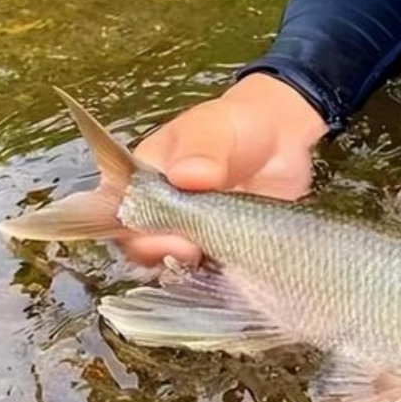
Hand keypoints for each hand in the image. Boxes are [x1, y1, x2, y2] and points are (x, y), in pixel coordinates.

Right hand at [121, 73, 328, 266]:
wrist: (278, 138)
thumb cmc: (233, 126)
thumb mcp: (215, 127)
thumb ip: (202, 149)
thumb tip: (188, 176)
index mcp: (142, 178)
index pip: (122, 213)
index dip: (139, 229)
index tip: (169, 231)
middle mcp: (157, 211)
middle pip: (142, 247)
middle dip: (165, 252)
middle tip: (193, 248)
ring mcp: (187, 234)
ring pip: (172, 265)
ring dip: (189, 267)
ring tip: (214, 254)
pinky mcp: (216, 250)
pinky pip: (206, 274)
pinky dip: (215, 275)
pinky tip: (231, 265)